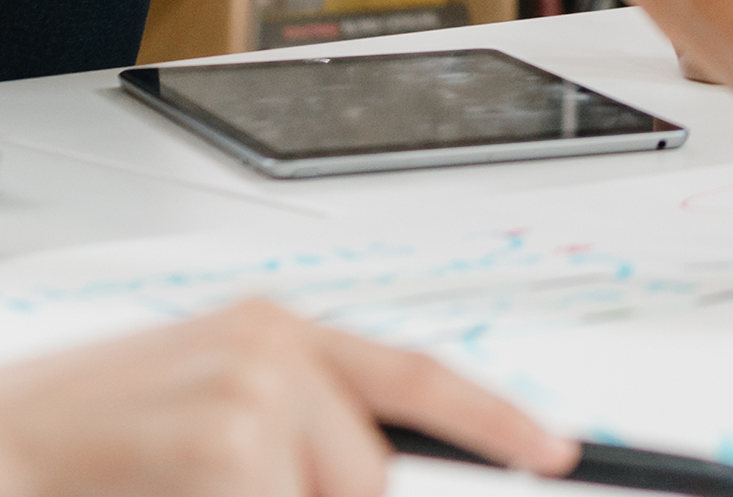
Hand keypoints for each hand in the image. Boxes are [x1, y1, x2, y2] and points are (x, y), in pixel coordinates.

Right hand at [0, 299, 573, 496]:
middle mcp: (275, 343)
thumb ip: (294, 444)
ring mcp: (255, 383)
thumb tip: (368, 478)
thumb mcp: (208, 432)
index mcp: (277, 334)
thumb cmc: (92, 456)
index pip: (415, 374)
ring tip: (182, 494)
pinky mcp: (230, 433)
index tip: (557, 450)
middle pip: (373, 475)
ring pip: (340, 494)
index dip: (493, 416)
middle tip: (224, 491)